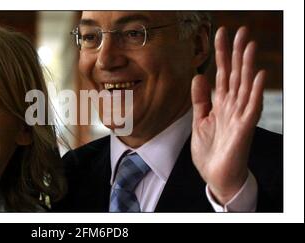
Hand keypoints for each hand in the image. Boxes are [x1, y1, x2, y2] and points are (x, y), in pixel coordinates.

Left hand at [190, 26, 264, 204]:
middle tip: (241, 30)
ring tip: (250, 45)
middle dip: (237, 53)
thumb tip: (198, 76)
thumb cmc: (211, 151)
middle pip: (235, 74)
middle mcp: (232, 106)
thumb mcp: (200, 121)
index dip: (221, 54)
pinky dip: (255, 91)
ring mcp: (240, 116)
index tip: (221, 34)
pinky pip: (252, 108)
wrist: (216, 177)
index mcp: (221, 104)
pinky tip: (258, 75)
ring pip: (245, 86)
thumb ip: (200, 100)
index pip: (222, 74)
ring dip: (248, 65)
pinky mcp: (244, 129)